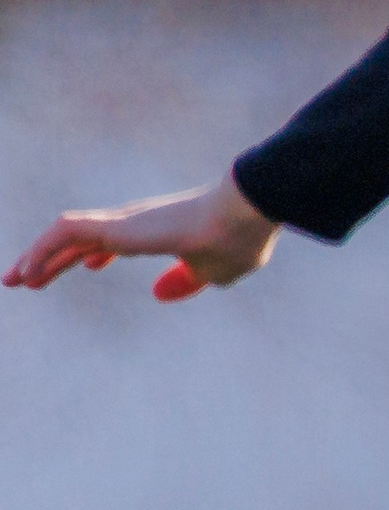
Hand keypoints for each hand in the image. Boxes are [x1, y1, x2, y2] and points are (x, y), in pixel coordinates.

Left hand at [5, 173, 279, 301]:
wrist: (243, 214)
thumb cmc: (238, 242)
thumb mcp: (214, 274)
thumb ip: (187, 283)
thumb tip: (158, 295)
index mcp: (159, 233)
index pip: (118, 240)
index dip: (101, 253)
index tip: (93, 266)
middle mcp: (137, 223)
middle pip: (84, 240)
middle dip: (54, 260)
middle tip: (28, 279)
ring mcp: (125, 222)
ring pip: (68, 237)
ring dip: (39, 258)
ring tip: (14, 280)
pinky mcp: (116, 226)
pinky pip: (66, 233)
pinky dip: (43, 250)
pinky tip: (26, 271)